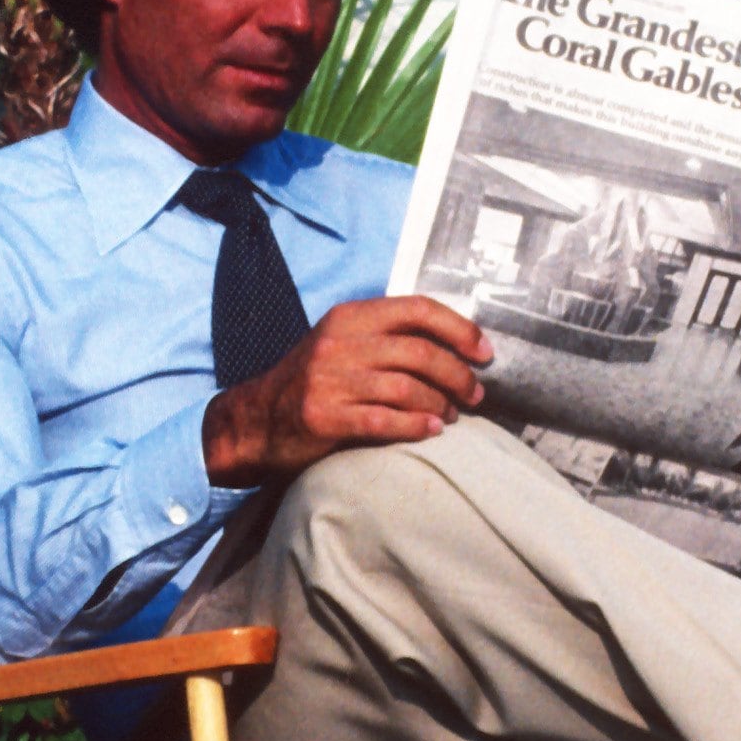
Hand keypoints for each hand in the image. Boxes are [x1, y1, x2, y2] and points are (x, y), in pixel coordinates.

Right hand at [204, 296, 489, 486]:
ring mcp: (328, 380)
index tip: (484, 352)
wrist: (256, 420)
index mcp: (349, 316)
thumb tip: (453, 344)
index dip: (459, 329)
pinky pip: (383, 420)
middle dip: (457, 375)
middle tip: (474, 394)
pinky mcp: (322, 416)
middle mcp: (339, 342)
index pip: (417, 309)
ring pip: (406, 387)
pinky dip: (415, 425)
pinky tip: (432, 431)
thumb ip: (386, 336)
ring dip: (440, 404)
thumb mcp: (342, 343)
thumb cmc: (313, 382)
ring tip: (452, 416)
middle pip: (419, 352)